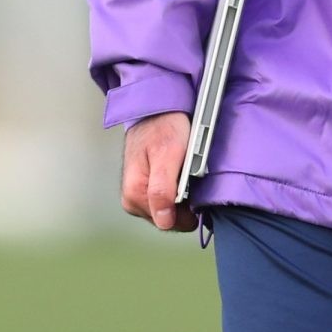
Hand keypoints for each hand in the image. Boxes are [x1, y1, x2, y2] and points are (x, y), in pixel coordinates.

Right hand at [121, 110, 197, 231]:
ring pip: (170, 211)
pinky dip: (180, 190)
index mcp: (134, 195)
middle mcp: (133, 200)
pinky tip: (183, 174)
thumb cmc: (163, 127)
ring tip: (187, 172)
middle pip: (170, 220)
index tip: (198, 190)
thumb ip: (162, 189)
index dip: (189, 211)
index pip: (169, 223)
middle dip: (186, 203)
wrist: (156, 108)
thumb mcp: (167, 154)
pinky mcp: (147, 189)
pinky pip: (168, 200)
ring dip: (184, 196)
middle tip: (193, 176)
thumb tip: (164, 222)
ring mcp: (139, 195)